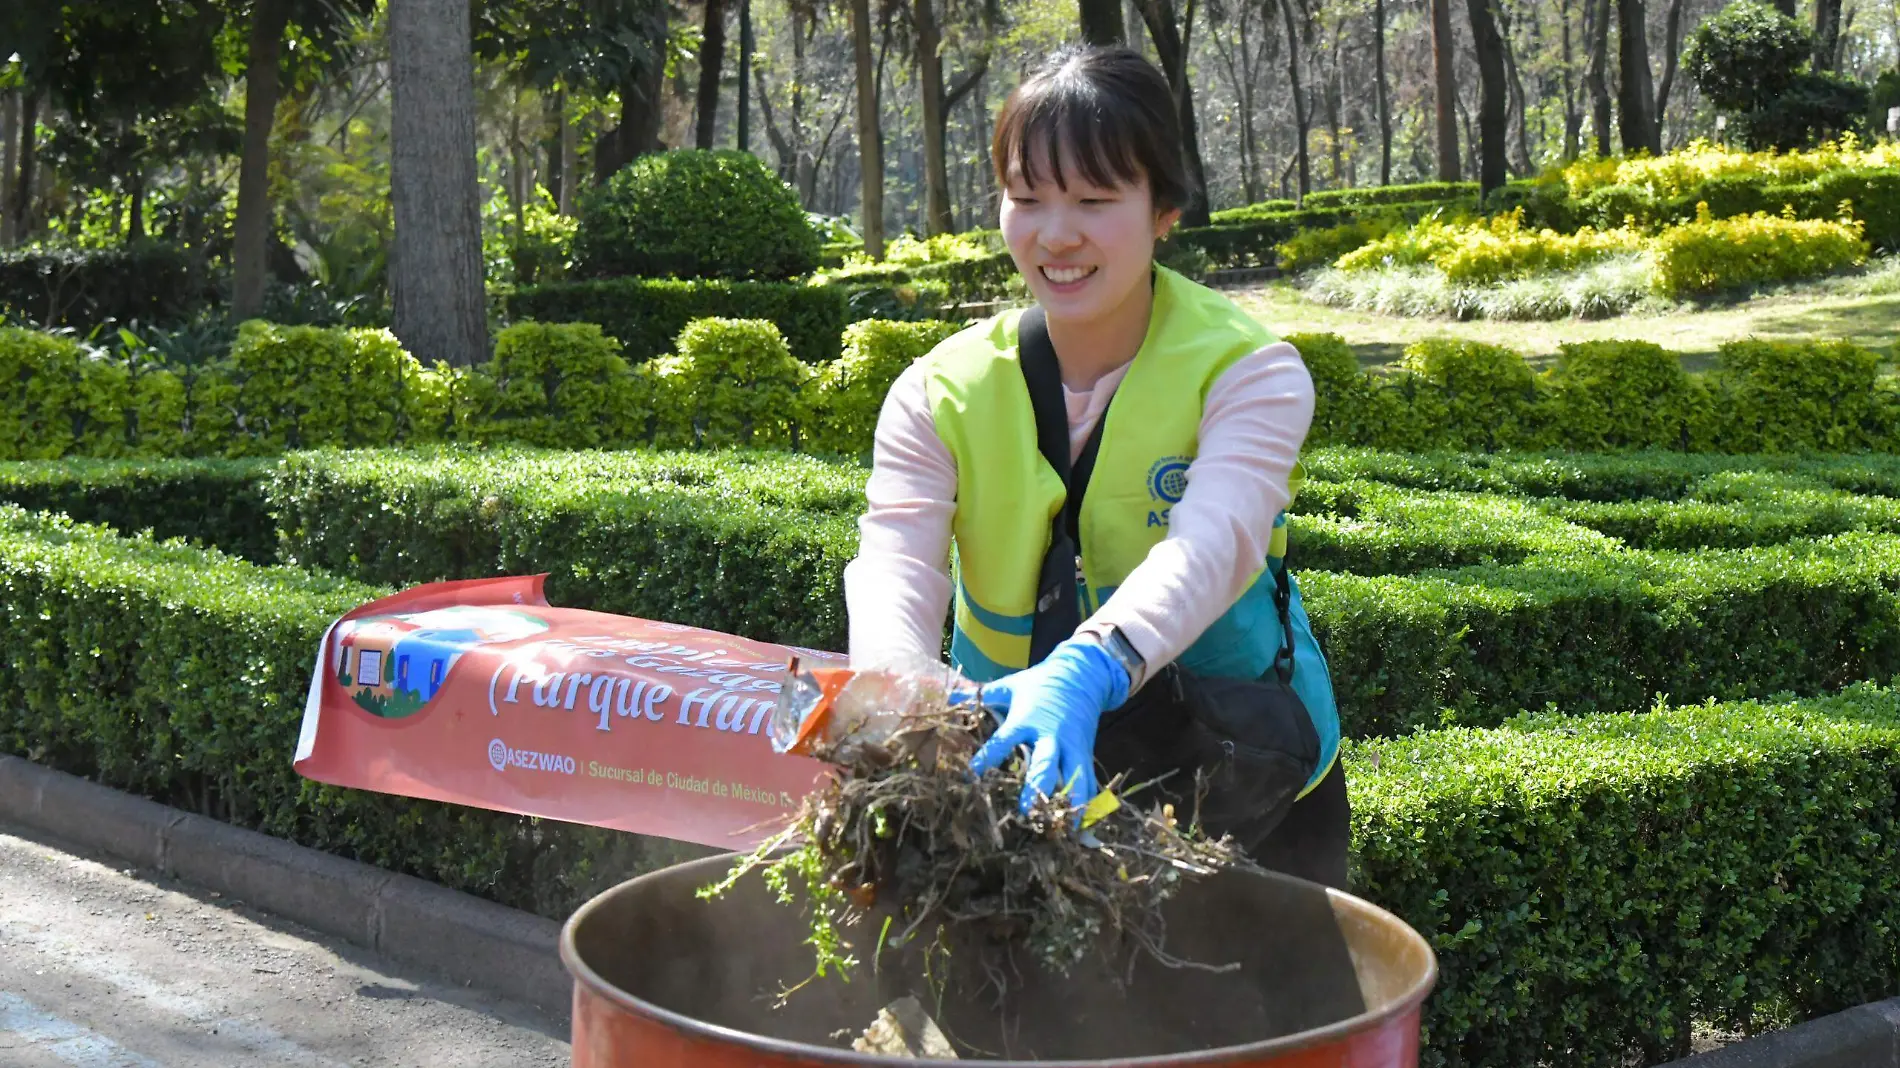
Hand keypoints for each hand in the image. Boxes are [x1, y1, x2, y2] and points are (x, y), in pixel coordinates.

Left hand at [969, 637, 1131, 813]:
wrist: (1081, 675)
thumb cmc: (1039, 684)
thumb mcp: (1010, 686)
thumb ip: (980, 694)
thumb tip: (949, 695)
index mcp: (1026, 719)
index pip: (1004, 740)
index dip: (988, 758)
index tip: (972, 776)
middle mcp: (1051, 735)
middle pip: (1046, 763)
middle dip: (1037, 787)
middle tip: (1026, 810)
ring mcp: (1072, 746)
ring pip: (1075, 777)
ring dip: (1070, 802)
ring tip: (1064, 829)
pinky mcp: (1086, 753)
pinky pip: (1089, 781)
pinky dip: (1087, 803)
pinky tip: (1083, 828)